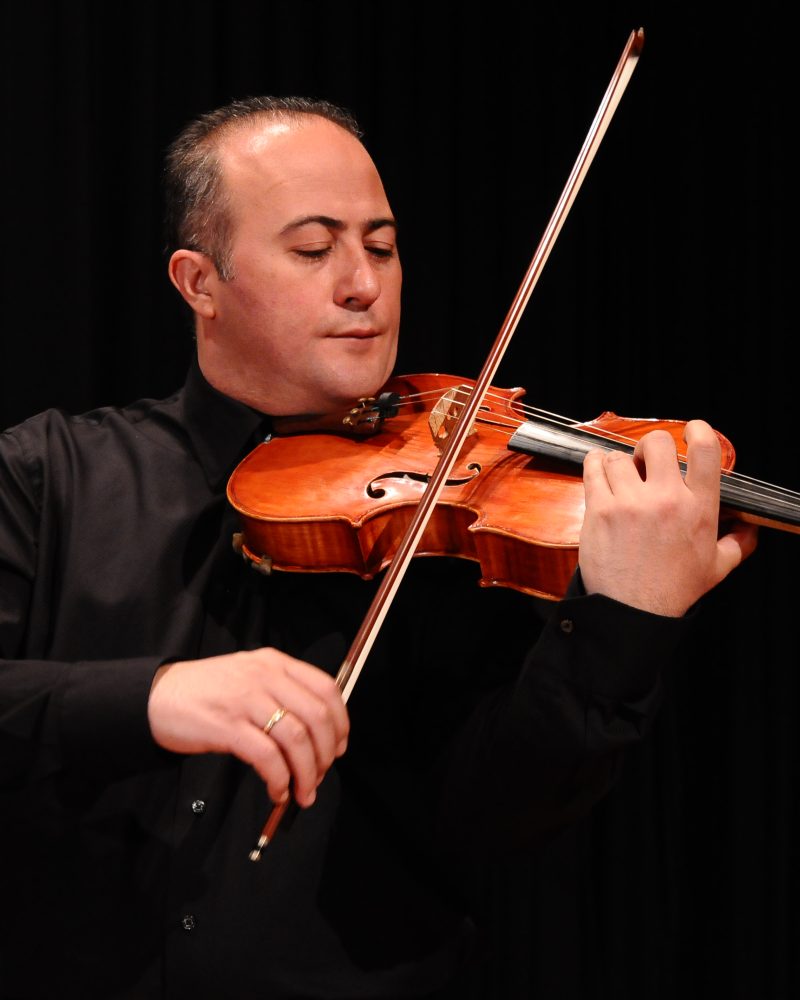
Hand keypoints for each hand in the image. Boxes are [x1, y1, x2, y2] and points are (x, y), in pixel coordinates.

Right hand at [147, 648, 348, 806]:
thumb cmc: (206, 692)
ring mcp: (246, 700)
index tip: (339, 747)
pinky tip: (276, 791)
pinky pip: (267, 757)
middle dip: (326, 754)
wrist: (156, 697)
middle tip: (320, 776)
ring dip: (307, 773)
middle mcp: (265, 676)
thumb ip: (281, 693)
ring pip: (296, 738)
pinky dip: (279, 779)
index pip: (326, 688)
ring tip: (302, 792)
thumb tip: (318, 734)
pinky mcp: (227, 726)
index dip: (341, 722)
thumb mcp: (248, 677)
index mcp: (274, 662)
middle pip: (317, 716)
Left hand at [578, 419, 757, 616]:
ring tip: (620, 479)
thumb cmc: (673, 589)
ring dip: (619, 463)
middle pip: (658, 442)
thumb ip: (738, 543)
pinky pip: (593, 469)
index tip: (692, 429)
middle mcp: (666, 500)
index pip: (706, 452)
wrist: (633, 610)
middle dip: (651, 447)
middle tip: (646, 462)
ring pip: (620, 457)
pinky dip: (594, 466)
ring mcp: (631, 503)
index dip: (699, 430)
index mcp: (699, 508)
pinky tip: (599, 473)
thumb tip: (750, 528)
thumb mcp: (717, 567)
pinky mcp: (601, 510)